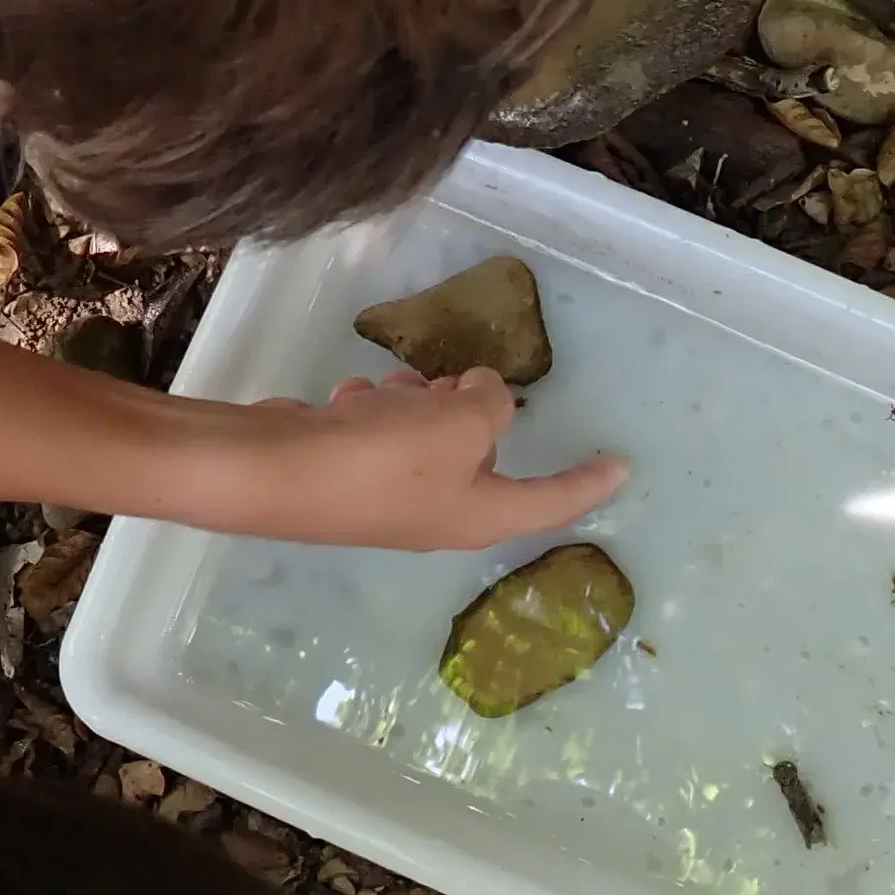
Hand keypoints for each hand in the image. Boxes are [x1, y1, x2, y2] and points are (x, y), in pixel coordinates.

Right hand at [227, 368, 625, 549]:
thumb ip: (490, 405)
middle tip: (462, 378)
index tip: (623, 466)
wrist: (271, 474)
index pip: (553, 501)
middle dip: (474, 414)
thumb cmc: (381, 456)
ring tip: (394, 385)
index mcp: (480, 515)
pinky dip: (372, 409)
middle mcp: (439, 516)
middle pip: (482, 459)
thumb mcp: (459, 422)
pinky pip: (379, 434)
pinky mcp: (348, 476)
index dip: (590, 482)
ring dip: (416, 403)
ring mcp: (390, 500)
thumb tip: (484, 398)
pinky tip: (349, 400)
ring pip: (427, 438)